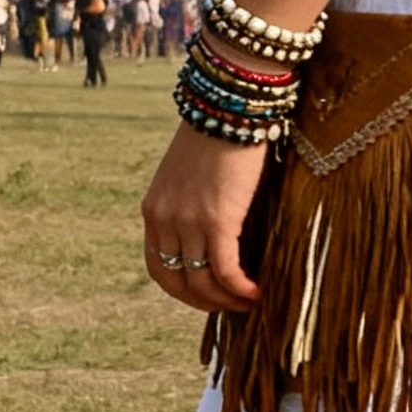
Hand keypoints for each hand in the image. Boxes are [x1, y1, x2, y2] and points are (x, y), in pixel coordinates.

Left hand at [142, 124, 266, 315]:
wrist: (228, 105)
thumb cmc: (218, 133)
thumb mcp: (192, 174)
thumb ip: (194, 205)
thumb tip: (221, 233)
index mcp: (153, 210)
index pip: (158, 267)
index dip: (182, 290)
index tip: (207, 296)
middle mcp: (164, 220)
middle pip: (177, 282)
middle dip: (205, 302)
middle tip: (233, 306)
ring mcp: (188, 221)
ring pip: (202, 282)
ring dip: (227, 300)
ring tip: (250, 302)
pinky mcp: (217, 220)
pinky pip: (226, 270)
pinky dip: (240, 288)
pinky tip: (257, 292)